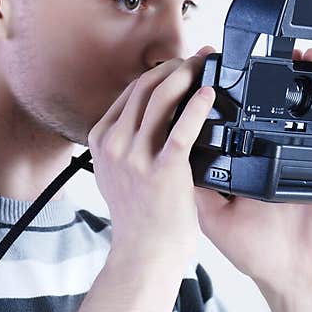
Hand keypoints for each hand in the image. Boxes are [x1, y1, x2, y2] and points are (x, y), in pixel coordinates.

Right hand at [87, 51, 215, 264]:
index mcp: (102, 141)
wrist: (145, 253)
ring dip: (186, 76)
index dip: (157, 72)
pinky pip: (181, 129)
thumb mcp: (118, 172)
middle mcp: (114, 145)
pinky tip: (208, 94)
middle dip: (174, 66)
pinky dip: (196, 106)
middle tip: (197, 58)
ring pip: (161, 99)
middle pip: (145, 88)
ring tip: (205, 67)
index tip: (178, 64)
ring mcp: (136, 157)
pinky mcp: (162, 170)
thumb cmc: (140, 216)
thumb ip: (127, 143)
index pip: (130, 92)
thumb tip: (150, 113)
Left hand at [193, 45, 311, 297]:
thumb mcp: (215, 218)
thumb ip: (194, 186)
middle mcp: (271, 155)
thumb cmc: (257, 251)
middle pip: (264, 105)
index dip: (219, 94)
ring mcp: (299, 156)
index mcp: (244, 164)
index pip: (232, 121)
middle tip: (246, 53)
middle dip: (256, 74)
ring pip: (297, 108)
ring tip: (292, 53)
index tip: (207, 68)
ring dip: (297, 76)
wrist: (297, 276)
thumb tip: (165, 152)